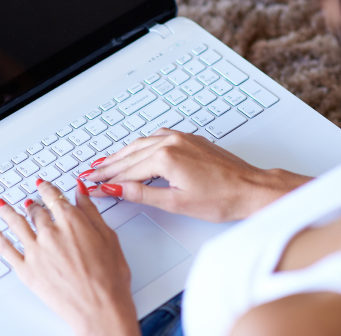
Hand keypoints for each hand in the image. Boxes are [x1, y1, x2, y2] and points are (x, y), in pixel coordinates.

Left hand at [0, 179, 139, 335]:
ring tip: (2, 205)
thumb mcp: (108, 236)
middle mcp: (50, 232)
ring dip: (7, 212)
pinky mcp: (26, 270)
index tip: (42, 185)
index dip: (46, 188)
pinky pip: (6, 250)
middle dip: (32, 204)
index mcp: (71, 221)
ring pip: (16, 224)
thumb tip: (80, 191)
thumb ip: (91, 211)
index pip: (53, 196)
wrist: (100, 308)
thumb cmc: (109, 277)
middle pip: (35, 211)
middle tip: (29, 202)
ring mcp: (35, 252)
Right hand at [84, 130, 310, 221]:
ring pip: (142, 144)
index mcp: (166, 157)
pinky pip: (157, 138)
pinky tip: (136, 151)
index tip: (92, 185)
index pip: (127, 171)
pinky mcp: (190, 139)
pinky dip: (141, 146)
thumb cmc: (221, 198)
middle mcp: (171, 142)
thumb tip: (116, 190)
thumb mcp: (175, 203)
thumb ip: (141, 194)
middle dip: (109, 166)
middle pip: (130, 155)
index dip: (107, 180)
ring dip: (123, 154)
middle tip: (91, 174)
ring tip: (106, 164)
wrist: (250, 188)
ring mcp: (181, 138)